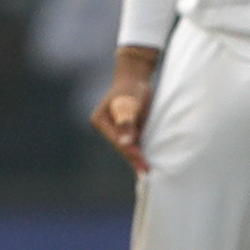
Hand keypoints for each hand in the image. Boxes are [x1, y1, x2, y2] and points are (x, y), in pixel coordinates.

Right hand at [91, 45, 162, 174]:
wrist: (135, 76)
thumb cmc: (132, 89)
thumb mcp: (130, 104)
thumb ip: (127, 123)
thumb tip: (125, 143)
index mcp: (101, 122)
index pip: (119, 142)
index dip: (132, 154)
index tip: (144, 164)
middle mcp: (105, 127)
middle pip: (122, 146)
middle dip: (135, 159)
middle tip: (148, 173)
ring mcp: (115, 128)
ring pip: (128, 146)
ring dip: (138, 157)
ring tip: (148, 171)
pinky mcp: (126, 127)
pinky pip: (134, 141)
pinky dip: (140, 149)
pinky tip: (149, 159)